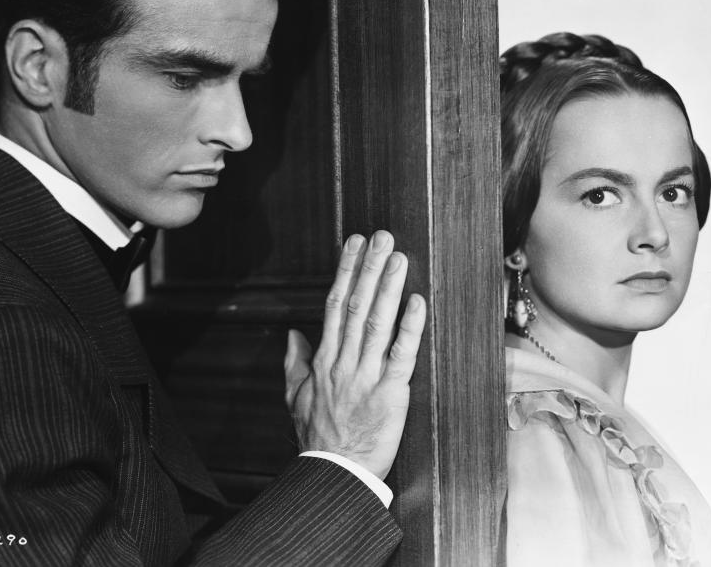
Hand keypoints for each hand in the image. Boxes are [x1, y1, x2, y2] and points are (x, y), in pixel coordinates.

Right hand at [284, 231, 425, 479]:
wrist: (334, 474)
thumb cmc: (317, 437)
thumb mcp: (295, 397)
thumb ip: (294, 363)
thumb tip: (293, 334)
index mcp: (324, 360)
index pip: (334, 305)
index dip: (346, 271)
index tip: (355, 244)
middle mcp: (343, 362)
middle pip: (356, 305)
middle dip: (369, 268)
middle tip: (382, 237)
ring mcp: (366, 376)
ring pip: (376, 323)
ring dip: (388, 287)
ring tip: (398, 257)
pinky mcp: (389, 393)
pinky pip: (401, 355)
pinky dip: (409, 327)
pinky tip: (417, 302)